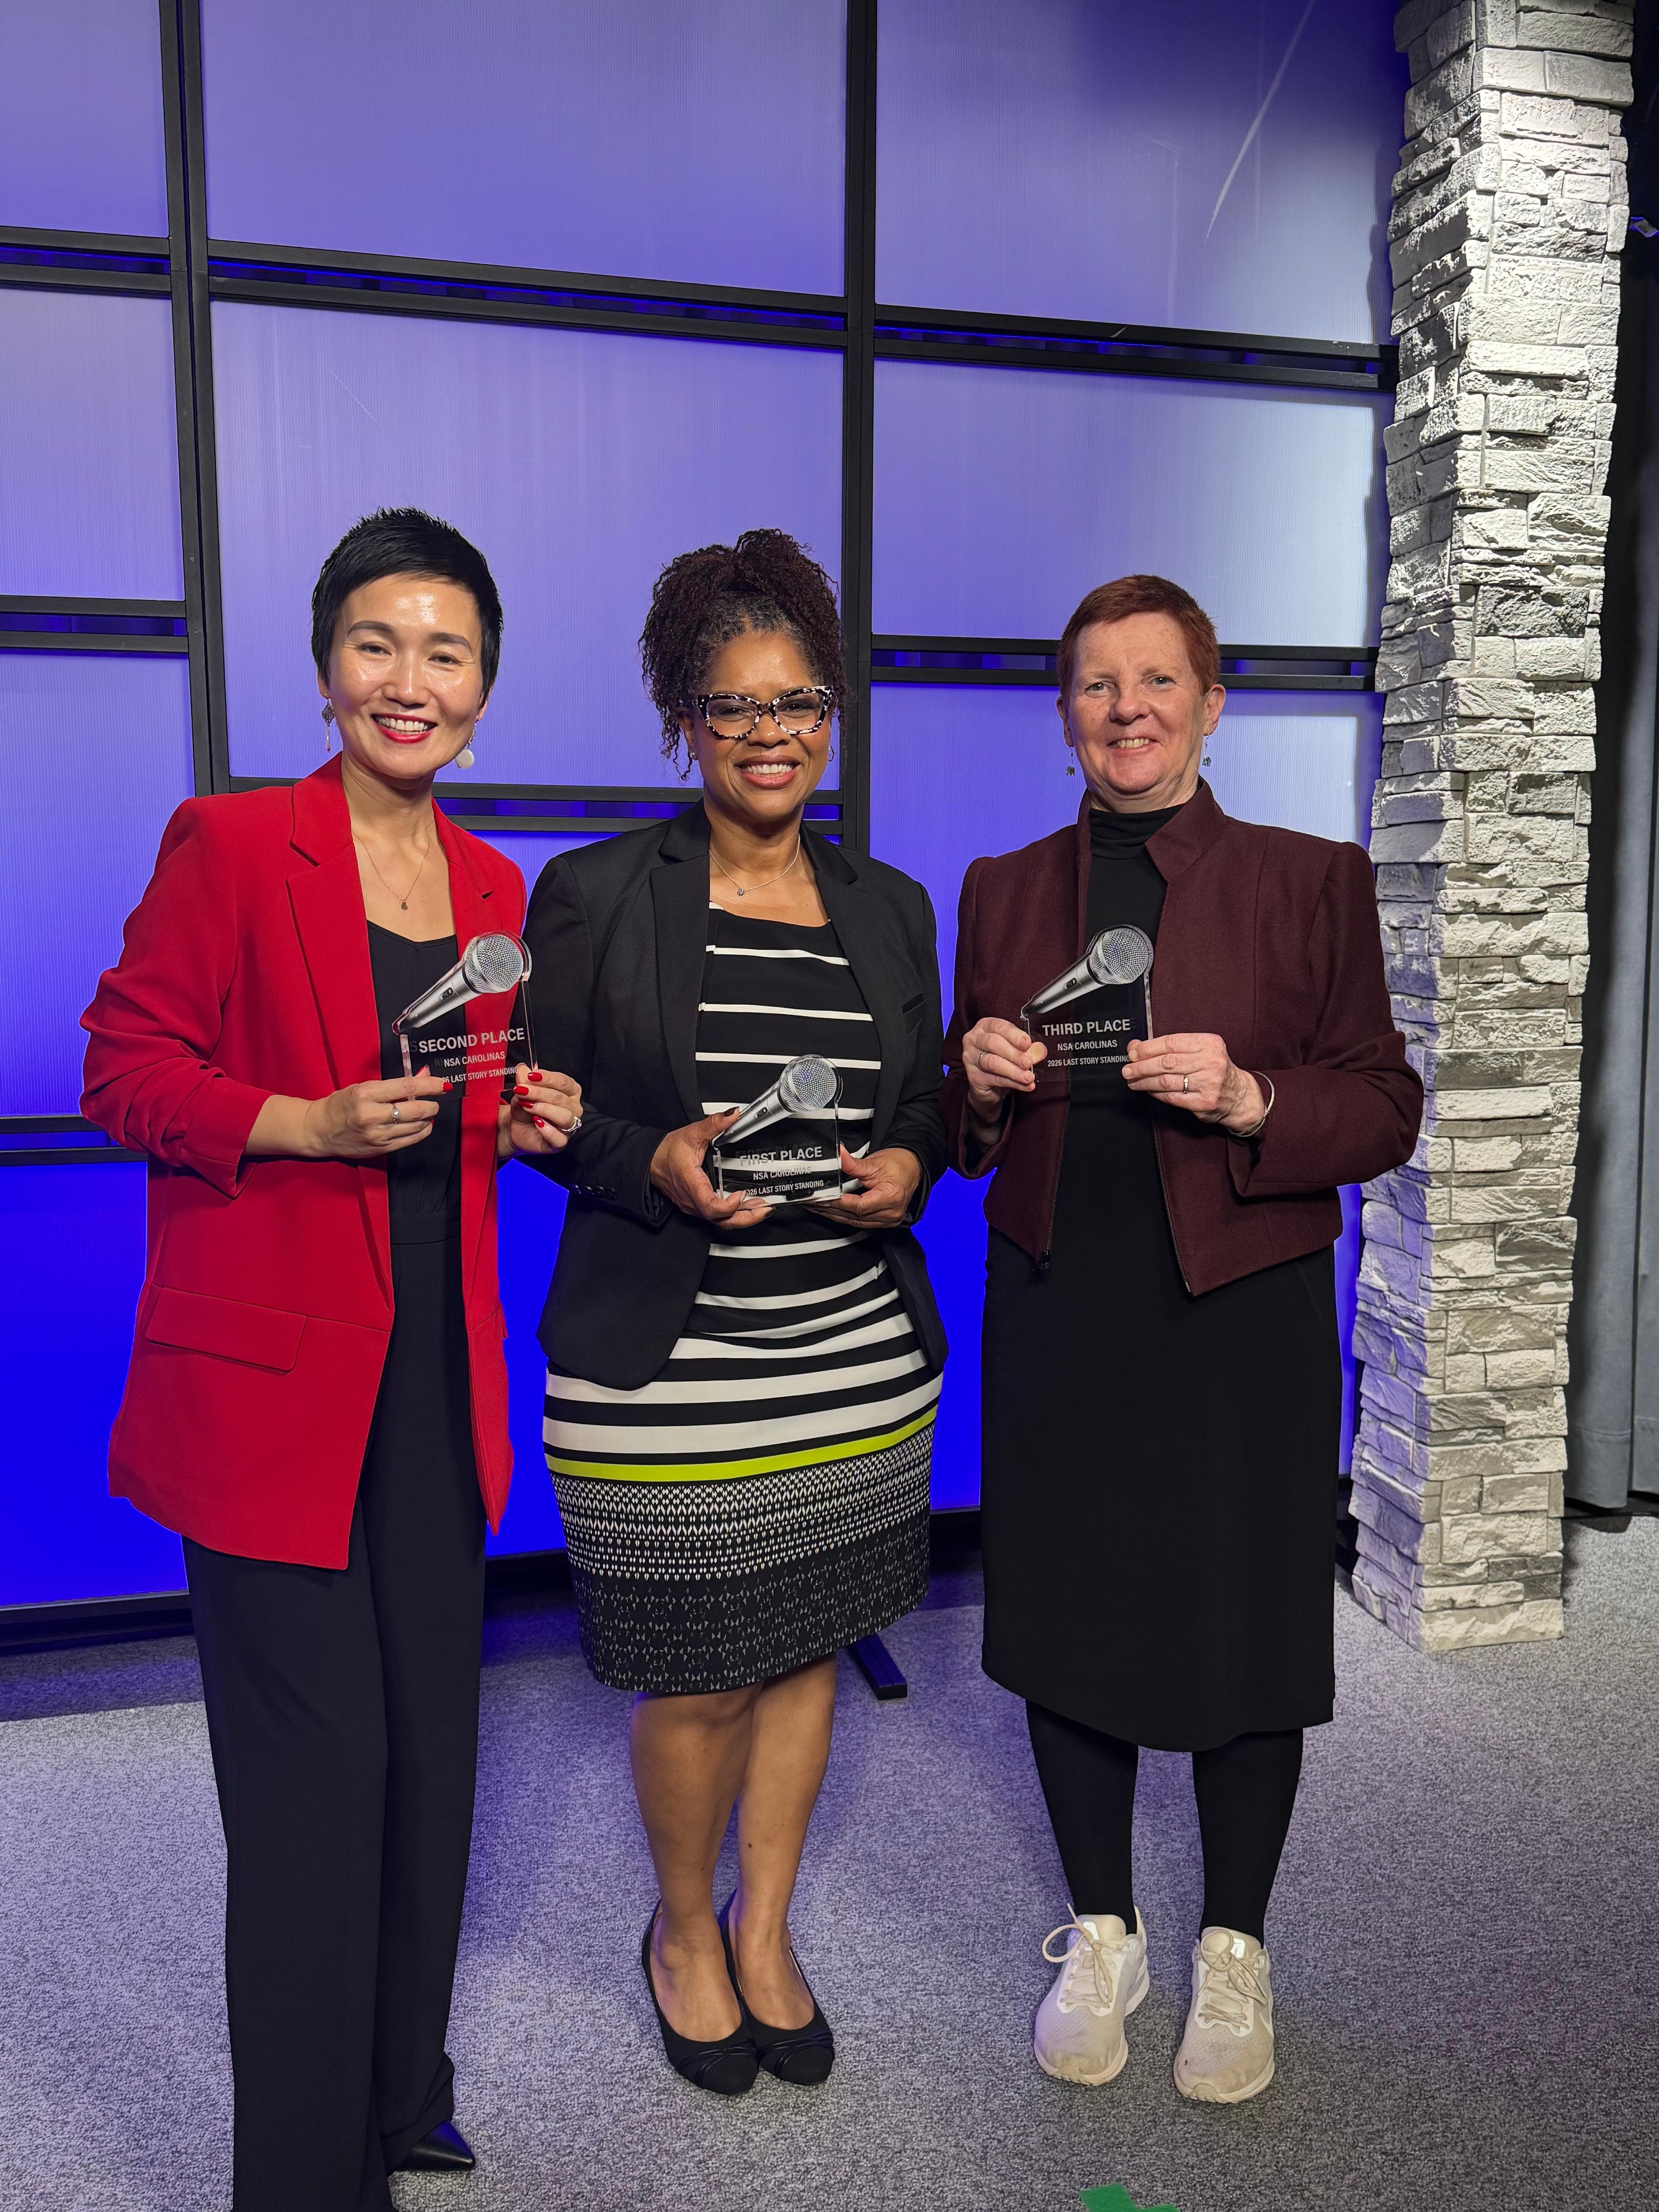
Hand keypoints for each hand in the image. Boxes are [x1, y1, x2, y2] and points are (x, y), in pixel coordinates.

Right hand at [300, 1073, 448, 1158]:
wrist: (319, 1130)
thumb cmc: (341, 1105)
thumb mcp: (363, 1087)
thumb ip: (392, 1085)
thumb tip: (422, 1077)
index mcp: (365, 1095)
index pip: (406, 1087)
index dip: (429, 1085)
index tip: (442, 1084)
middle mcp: (371, 1116)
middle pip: (415, 1109)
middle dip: (431, 1104)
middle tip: (435, 1100)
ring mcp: (377, 1135)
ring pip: (416, 1126)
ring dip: (427, 1118)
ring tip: (426, 1111)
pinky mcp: (381, 1149)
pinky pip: (410, 1140)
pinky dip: (421, 1131)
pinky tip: (422, 1125)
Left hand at [500, 1063, 583, 1158]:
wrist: (515, 1127)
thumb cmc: (525, 1107)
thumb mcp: (522, 1091)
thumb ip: (524, 1080)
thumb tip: (522, 1069)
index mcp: (570, 1092)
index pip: (564, 1082)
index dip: (548, 1078)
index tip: (531, 1075)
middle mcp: (573, 1109)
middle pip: (560, 1098)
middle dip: (539, 1093)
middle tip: (521, 1090)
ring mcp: (568, 1127)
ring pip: (564, 1116)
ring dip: (543, 1109)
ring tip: (526, 1105)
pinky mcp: (560, 1143)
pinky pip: (559, 1138)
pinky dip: (547, 1130)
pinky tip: (536, 1123)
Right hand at [650, 1111, 771, 1227]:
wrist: (651, 1160)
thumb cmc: (667, 1152)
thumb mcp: (692, 1133)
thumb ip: (714, 1124)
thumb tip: (731, 1115)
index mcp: (691, 1184)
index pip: (711, 1207)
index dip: (729, 1206)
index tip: (741, 1194)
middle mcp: (692, 1201)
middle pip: (721, 1220)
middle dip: (746, 1218)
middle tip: (765, 1209)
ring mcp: (693, 1206)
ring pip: (720, 1222)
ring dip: (742, 1217)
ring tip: (761, 1208)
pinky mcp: (695, 1206)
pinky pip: (716, 1217)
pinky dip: (733, 1214)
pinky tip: (745, 1206)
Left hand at [809, 1145, 922, 1227]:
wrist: (912, 1168)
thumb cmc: (898, 1164)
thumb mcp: (875, 1162)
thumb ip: (853, 1164)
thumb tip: (839, 1155)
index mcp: (890, 1197)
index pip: (859, 1205)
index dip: (838, 1202)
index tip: (821, 1198)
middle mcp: (890, 1213)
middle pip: (855, 1216)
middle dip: (831, 1210)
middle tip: (812, 1203)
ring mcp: (888, 1220)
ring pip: (855, 1222)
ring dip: (835, 1215)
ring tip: (817, 1208)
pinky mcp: (885, 1221)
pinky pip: (861, 1222)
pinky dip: (845, 1217)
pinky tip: (832, 1212)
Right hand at [961, 1018, 1047, 1130]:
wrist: (989, 1083)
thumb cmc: (1002, 1059)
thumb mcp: (1017, 1050)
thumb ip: (1029, 1049)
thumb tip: (1040, 1050)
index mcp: (985, 1026)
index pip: (999, 1026)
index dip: (1014, 1035)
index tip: (1027, 1043)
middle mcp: (974, 1039)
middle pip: (993, 1043)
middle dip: (1014, 1053)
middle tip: (1028, 1062)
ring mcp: (970, 1058)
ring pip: (992, 1062)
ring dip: (1014, 1071)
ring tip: (1028, 1077)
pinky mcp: (973, 1076)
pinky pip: (994, 1079)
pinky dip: (1013, 1083)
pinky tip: (1025, 1085)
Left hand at [1122, 1033, 1264, 1131]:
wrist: (1240, 1096)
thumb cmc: (1215, 1070)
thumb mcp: (1199, 1051)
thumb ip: (1169, 1047)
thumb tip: (1136, 1047)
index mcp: (1209, 1043)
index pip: (1171, 1043)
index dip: (1148, 1048)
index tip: (1133, 1052)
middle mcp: (1211, 1062)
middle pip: (1167, 1062)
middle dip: (1142, 1066)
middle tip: (1128, 1069)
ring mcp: (1209, 1083)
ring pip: (1167, 1081)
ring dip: (1145, 1081)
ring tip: (1133, 1081)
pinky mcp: (1204, 1102)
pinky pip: (1172, 1097)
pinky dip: (1156, 1093)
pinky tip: (1148, 1090)